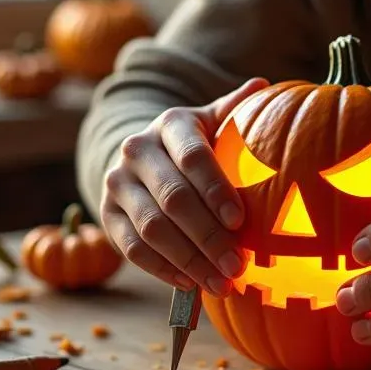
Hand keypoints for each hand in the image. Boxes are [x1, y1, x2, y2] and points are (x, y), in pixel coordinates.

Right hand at [101, 78, 268, 293]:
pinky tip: (190, 284)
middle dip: (209, 237)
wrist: (142, 157)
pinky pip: (132, 249)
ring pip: (152, 229)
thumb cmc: (194, 144)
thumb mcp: (213, 123)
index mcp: (171, 124)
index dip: (216, 190)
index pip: (193, 158)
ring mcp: (116, 183)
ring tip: (222, 283)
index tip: (241, 221)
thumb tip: (264, 85)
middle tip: (237, 265)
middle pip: (174, 200)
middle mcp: (136, 150)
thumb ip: (236, 111)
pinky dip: (163, 270)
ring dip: (189, 261)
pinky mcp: (106, 214)